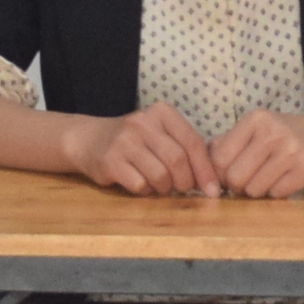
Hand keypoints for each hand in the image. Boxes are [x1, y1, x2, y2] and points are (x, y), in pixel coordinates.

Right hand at [60, 104, 217, 195]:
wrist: (89, 140)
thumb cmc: (136, 141)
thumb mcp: (161, 134)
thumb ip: (185, 148)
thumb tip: (213, 181)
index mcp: (162, 113)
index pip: (193, 143)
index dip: (206, 170)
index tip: (212, 190)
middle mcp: (143, 122)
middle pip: (178, 160)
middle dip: (185, 182)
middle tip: (182, 189)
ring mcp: (124, 141)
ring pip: (160, 176)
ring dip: (164, 188)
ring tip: (158, 184)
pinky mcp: (110, 161)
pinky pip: (140, 185)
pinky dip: (145, 191)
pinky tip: (140, 183)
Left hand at [209, 108, 303, 198]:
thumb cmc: (293, 134)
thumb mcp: (261, 128)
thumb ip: (230, 142)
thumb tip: (198, 161)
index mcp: (256, 119)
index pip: (219, 158)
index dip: (221, 174)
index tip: (231, 176)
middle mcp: (272, 131)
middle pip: (234, 178)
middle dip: (240, 186)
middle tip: (252, 179)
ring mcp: (291, 149)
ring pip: (254, 190)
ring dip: (260, 191)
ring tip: (272, 177)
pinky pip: (277, 194)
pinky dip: (279, 193)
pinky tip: (289, 179)